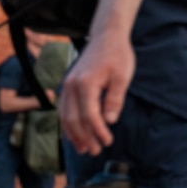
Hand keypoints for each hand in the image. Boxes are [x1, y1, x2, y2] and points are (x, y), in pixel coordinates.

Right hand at [60, 35, 136, 155]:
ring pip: (65, 116)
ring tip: (84, 148)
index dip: (97, 131)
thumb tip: (109, 121)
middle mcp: (71, 86)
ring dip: (74, 134)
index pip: (89, 115)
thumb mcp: (122, 76)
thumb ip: (115, 99)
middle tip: (95, 151)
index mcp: (85, 83)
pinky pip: (63, 109)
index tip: (107, 142)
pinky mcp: (68, 86)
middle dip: (84, 137)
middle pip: (74, 119)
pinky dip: (68, 124)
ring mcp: (67, 85)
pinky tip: (74, 135)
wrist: (106, 36)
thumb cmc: (117, 55)